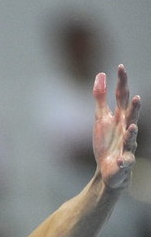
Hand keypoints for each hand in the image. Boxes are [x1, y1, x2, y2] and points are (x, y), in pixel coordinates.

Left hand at [93, 64, 139, 189]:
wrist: (108, 169)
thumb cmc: (107, 141)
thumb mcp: (101, 118)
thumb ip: (100, 98)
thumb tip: (101, 74)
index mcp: (120, 117)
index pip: (122, 97)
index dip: (122, 82)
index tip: (120, 66)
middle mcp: (126, 129)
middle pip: (131, 117)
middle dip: (134, 108)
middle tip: (136, 98)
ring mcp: (127, 146)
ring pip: (131, 139)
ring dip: (132, 133)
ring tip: (131, 127)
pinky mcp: (124, 162)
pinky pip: (125, 162)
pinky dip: (123, 161)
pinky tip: (120, 160)